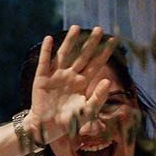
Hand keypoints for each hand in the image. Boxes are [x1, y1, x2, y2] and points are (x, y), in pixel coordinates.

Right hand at [28, 26, 115, 143]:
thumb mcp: (87, 111)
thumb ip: (98, 97)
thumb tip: (108, 80)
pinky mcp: (42, 78)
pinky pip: (44, 62)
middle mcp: (70, 76)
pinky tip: (49, 39)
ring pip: (64, 54)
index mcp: (82, 83)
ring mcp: (56, 76)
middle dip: (90, 43)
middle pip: (82, 56)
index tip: (114, 40)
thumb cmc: (68, 122)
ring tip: (76, 27)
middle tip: (99, 29)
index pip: (96, 64)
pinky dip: (46, 51)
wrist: (47, 128)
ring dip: (70, 41)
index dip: (104, 52)